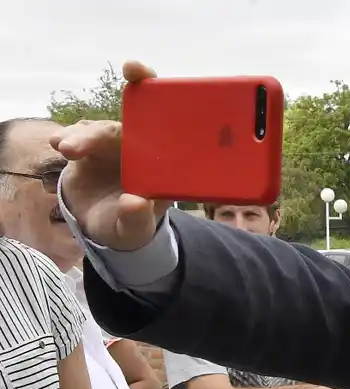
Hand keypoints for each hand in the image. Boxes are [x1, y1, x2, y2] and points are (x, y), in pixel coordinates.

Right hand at [52, 61, 168, 251]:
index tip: (138, 73)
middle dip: (103, 125)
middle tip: (76, 145)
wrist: (108, 225)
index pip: (168, 123)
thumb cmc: (130, 226)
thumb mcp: (134, 231)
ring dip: (81, 137)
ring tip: (65, 149)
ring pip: (99, 131)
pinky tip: (58, 143)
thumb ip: (136, 220)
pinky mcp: (90, 145)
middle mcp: (140, 147)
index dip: (156, 94)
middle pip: (128, 122)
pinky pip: (79, 136)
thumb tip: (133, 203)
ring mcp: (113, 143)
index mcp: (163, 162)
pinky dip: (69, 137)